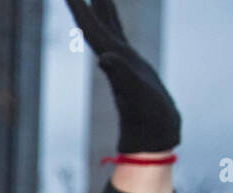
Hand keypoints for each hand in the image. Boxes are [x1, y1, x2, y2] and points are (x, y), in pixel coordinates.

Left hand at [65, 0, 179, 152]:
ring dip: (100, 11)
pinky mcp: (132, 68)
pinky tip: (111, 22)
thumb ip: (122, 76)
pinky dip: (115, 25)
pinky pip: (119, 39)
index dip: (80, 9)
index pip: (91, 29)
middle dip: (86, 5)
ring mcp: (122, 63)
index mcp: (113, 60)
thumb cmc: (148, 120)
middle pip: (95, 25)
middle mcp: (114, 59)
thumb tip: (103, 58)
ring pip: (107, 30)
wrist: (153, 140)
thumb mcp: (138, 96)